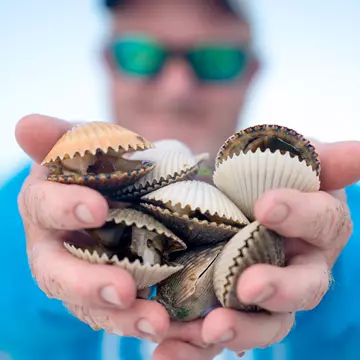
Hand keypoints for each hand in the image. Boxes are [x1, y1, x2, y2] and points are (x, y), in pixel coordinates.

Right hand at [16, 114, 223, 359]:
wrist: (127, 189)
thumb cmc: (102, 165)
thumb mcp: (88, 146)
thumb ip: (61, 139)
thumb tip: (25, 125)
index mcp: (47, 206)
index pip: (44, 207)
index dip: (65, 208)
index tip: (97, 208)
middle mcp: (56, 248)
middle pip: (59, 273)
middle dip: (88, 283)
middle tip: (122, 290)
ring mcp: (82, 275)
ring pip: (91, 305)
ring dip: (122, 318)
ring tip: (156, 323)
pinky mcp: (111, 294)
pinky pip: (123, 315)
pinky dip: (147, 323)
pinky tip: (174, 327)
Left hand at [200, 140, 359, 354]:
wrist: (236, 198)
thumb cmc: (270, 176)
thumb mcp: (294, 159)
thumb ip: (322, 159)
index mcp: (318, 228)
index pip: (322, 223)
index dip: (299, 216)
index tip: (266, 205)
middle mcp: (299, 267)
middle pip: (304, 289)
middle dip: (279, 289)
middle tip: (248, 286)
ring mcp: (266, 293)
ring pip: (265, 323)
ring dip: (239, 331)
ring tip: (207, 332)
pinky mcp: (230, 308)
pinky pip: (217, 334)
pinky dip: (193, 348)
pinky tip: (167, 351)